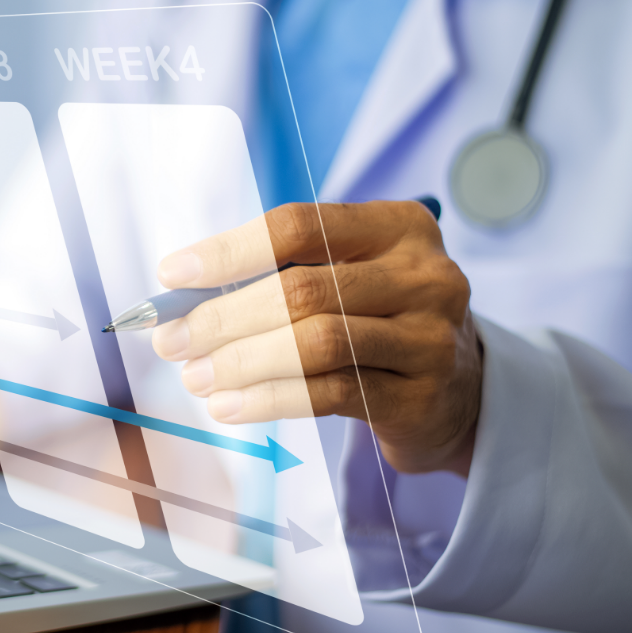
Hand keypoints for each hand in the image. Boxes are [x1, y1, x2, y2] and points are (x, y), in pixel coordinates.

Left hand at [151, 201, 481, 476]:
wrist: (460, 390)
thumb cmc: (378, 319)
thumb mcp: (344, 278)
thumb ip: (276, 275)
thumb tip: (180, 298)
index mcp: (398, 227)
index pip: (296, 226)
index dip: (228, 251)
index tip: (172, 275)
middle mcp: (424, 275)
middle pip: (302, 290)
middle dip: (223, 317)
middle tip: (172, 341)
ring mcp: (429, 337)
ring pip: (314, 344)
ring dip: (241, 362)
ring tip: (195, 378)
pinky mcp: (420, 396)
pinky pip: (329, 394)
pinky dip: (269, 399)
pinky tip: (229, 406)